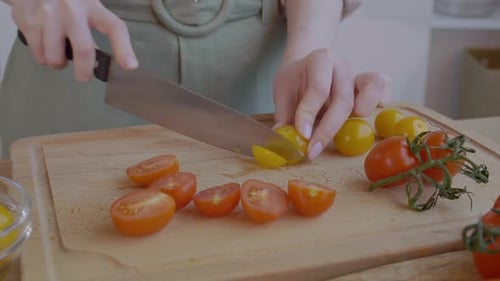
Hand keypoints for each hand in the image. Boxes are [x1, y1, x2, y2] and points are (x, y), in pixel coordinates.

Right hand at [11, 0, 137, 80]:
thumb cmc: (65, 2)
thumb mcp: (85, 8)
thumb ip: (94, 29)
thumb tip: (98, 60)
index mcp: (92, 5)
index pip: (114, 27)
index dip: (123, 49)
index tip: (130, 66)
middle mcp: (71, 8)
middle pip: (83, 49)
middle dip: (84, 70)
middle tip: (83, 76)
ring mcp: (48, 14)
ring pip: (55, 57)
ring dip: (58, 63)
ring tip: (58, 54)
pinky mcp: (29, 20)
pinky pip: (38, 54)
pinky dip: (43, 57)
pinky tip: (44, 45)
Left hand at [273, 48, 390, 159]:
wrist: (308, 65)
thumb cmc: (295, 81)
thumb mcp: (282, 92)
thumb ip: (284, 114)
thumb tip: (283, 138)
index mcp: (319, 60)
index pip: (318, 89)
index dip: (309, 113)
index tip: (302, 134)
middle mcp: (342, 66)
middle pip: (343, 99)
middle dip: (328, 129)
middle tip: (313, 150)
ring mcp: (358, 75)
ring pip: (372, 87)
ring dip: (365, 107)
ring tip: (349, 127)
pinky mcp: (370, 85)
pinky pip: (384, 89)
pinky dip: (382, 100)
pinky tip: (366, 115)